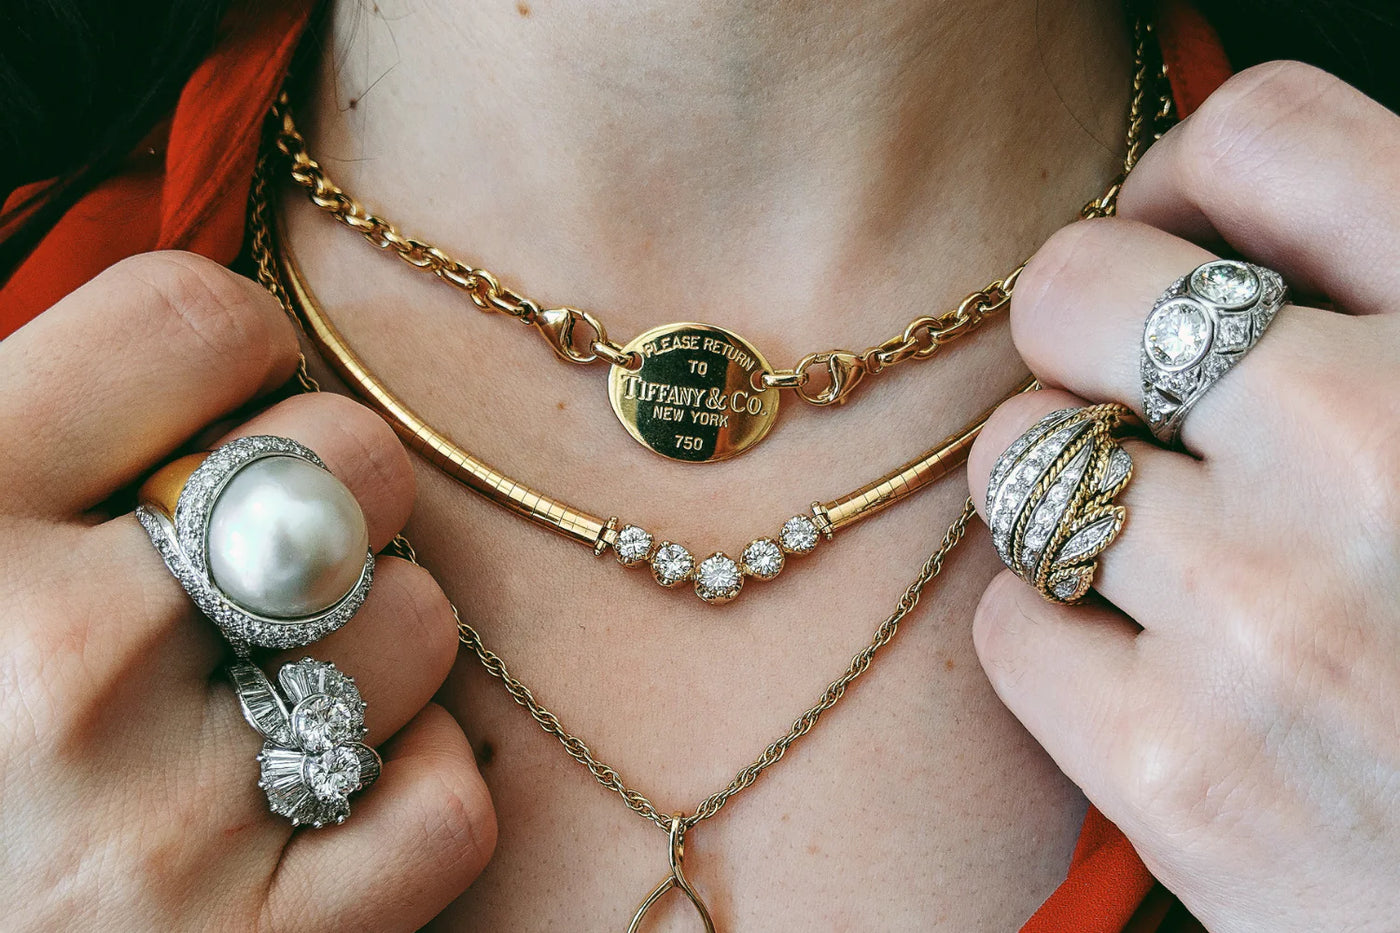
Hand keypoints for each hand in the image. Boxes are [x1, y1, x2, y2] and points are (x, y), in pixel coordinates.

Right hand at [0, 252, 494, 930]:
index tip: (227, 401)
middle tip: (267, 547)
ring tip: (274, 681)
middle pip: (352, 461)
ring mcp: (174, 819)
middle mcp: (66, 663)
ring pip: (416, 621)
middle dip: (329, 487)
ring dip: (370, 640)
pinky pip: (447, 802)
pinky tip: (330, 782)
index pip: (193, 321)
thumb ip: (39, 440)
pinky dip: (415, 780)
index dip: (236, 347)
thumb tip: (199, 355)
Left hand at [967, 62, 1399, 931]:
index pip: (1264, 133)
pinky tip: (1149, 668)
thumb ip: (1377, 306)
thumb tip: (1189, 222)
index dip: (1183, 179)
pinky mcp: (1175, 768)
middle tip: (1136, 406)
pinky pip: (1006, 619)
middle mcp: (1379, 452)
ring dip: (1063, 489)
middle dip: (1084, 336)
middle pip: (1074, 285)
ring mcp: (1267, 616)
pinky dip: (1056, 634)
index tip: (1171, 240)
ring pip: (1017, 453)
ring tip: (1159, 552)